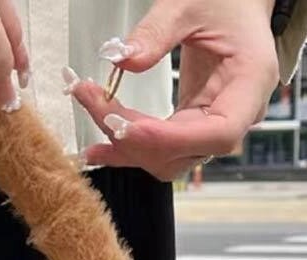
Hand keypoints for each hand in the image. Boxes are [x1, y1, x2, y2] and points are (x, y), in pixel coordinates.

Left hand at [65, 0, 279, 180]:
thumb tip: (122, 60)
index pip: (219, 133)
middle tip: (96, 106)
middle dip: (135, 138)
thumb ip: (157, 31)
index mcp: (251, 83)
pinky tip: (99, 146)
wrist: (234, 4)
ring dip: (126, 147)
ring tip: (93, 123)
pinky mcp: (191, 127)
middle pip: (185, 151)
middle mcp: (236, 114)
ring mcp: (212, 126)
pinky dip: (127, 147)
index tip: (127, 129)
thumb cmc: (226, 0)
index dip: (171, 140)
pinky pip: (158, 149)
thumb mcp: (191, 3)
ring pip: (167, 158)